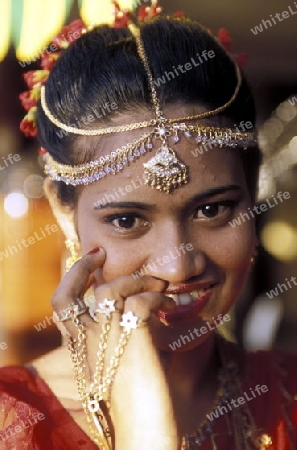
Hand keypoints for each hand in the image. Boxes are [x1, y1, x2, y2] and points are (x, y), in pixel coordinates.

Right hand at [51, 248, 178, 449]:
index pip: (60, 305)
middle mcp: (87, 343)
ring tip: (157, 284)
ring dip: (137, 279)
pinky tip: (169, 304)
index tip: (90, 261)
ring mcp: (107, 341)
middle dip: (83, 267)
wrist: (145, 434)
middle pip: (69, 294)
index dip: (71, 278)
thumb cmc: (139, 402)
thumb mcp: (124, 364)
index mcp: (82, 349)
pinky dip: (157, 296)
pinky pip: (140, 301)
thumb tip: (142, 311)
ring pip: (111, 289)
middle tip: (102, 253)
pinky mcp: (133, 340)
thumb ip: (124, 337)